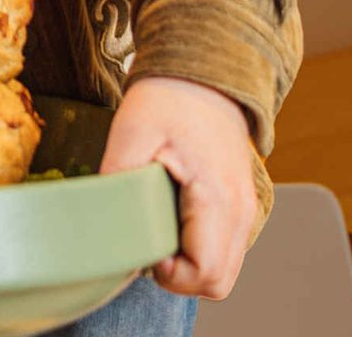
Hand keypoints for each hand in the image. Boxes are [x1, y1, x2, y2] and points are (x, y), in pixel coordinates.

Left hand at [99, 76, 257, 299]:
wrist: (203, 68)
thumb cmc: (168, 97)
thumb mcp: (131, 133)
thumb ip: (117, 181)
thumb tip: (104, 228)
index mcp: (218, 197)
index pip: (204, 274)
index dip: (169, 274)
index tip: (145, 246)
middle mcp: (242, 209)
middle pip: (218, 282)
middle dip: (179, 275)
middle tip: (150, 240)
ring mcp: (246, 207)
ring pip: (224, 269)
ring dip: (190, 263)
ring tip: (161, 224)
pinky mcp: (241, 203)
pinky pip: (225, 248)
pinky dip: (200, 247)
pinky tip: (175, 216)